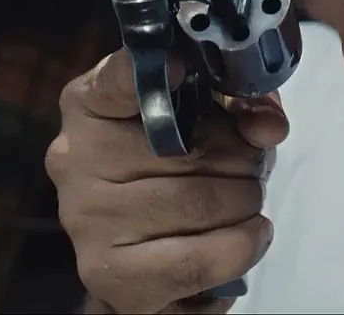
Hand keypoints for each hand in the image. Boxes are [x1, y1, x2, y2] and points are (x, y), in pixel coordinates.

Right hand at [46, 50, 289, 313]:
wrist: (143, 252)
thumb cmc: (176, 170)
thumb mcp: (211, 120)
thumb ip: (242, 107)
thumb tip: (267, 126)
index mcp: (90, 104)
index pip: (119, 78)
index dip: (157, 72)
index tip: (183, 69)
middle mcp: (76, 157)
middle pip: (185, 148)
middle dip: (241, 158)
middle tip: (250, 167)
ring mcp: (86, 218)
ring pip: (198, 204)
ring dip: (245, 202)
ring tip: (246, 202)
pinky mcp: (108, 273)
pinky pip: (196, 260)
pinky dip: (240, 246)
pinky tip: (250, 234)